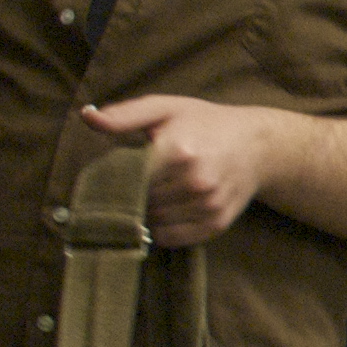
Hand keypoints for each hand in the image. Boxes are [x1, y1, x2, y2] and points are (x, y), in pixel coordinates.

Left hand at [79, 96, 287, 245]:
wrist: (258, 146)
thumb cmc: (206, 123)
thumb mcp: (166, 109)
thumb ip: (125, 115)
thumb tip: (87, 117)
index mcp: (179, 149)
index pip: (127, 177)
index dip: (113, 179)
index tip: (107, 175)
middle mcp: (195, 181)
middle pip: (139, 200)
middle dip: (130, 194)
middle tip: (133, 182)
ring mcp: (208, 205)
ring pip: (153, 221)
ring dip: (146, 211)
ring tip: (154, 193)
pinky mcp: (215, 224)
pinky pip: (170, 237)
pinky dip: (161, 228)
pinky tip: (168, 209)